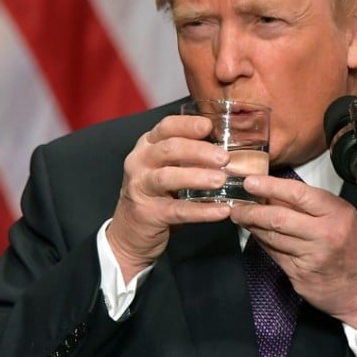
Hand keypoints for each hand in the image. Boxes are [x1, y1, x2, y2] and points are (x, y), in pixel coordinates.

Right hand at [106, 115, 231, 282]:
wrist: (130, 231)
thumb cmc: (156, 192)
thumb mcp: (165, 166)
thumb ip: (187, 154)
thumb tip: (226, 145)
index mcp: (147, 145)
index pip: (166, 127)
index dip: (187, 125)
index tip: (209, 126)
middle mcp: (140, 162)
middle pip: (168, 149)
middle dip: (198, 151)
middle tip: (224, 158)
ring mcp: (141, 188)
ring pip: (168, 177)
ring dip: (197, 177)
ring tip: (221, 180)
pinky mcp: (148, 213)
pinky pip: (178, 210)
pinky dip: (201, 211)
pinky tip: (221, 210)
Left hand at [229, 174, 356, 327]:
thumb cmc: (353, 247)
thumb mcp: (340, 216)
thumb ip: (311, 205)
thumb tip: (275, 192)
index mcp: (336, 214)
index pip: (298, 194)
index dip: (270, 186)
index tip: (250, 182)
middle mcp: (324, 234)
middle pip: (278, 217)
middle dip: (252, 210)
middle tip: (236, 205)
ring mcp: (311, 257)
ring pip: (272, 237)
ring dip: (253, 226)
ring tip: (242, 217)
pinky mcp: (300, 275)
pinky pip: (274, 255)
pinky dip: (262, 243)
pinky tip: (256, 235)